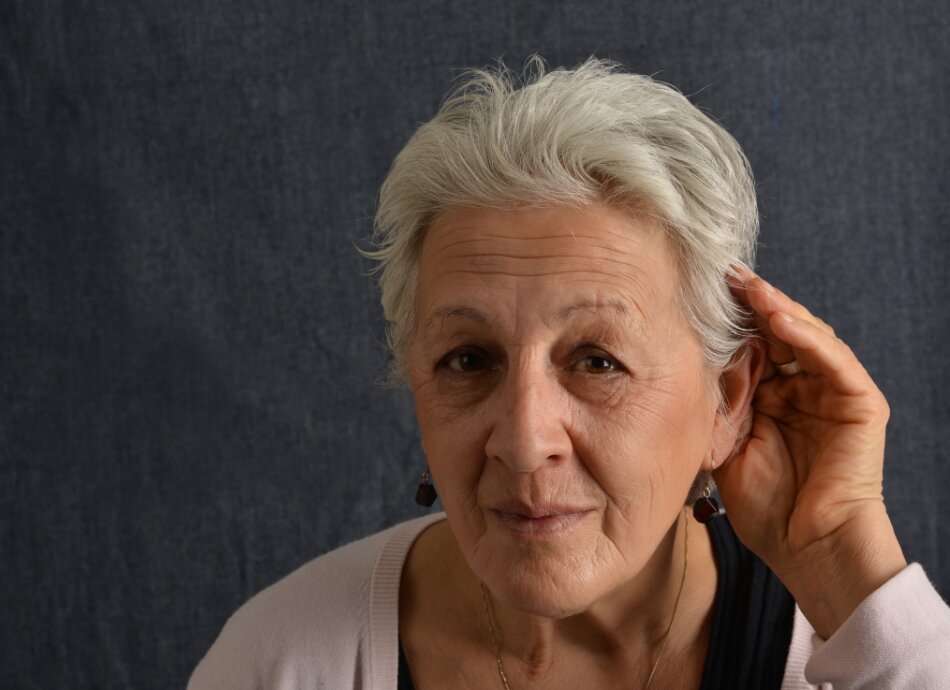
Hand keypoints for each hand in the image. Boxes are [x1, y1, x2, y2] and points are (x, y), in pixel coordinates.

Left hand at [714, 267, 905, 637]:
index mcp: (774, 397)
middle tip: (724, 272)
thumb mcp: (726, 444)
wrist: (805, 547)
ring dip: (776, 307)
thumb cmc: (764, 505)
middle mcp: (804, 388)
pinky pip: (833, 360)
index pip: (755, 344)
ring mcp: (833, 393)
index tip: (699, 290)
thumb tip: (693, 359)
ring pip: (807, 335)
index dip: (731, 318)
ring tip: (747, 285)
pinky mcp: (859, 404)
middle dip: (753, 301)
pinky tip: (778, 318)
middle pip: (780, 331)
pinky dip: (807, 337)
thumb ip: (718, 403)